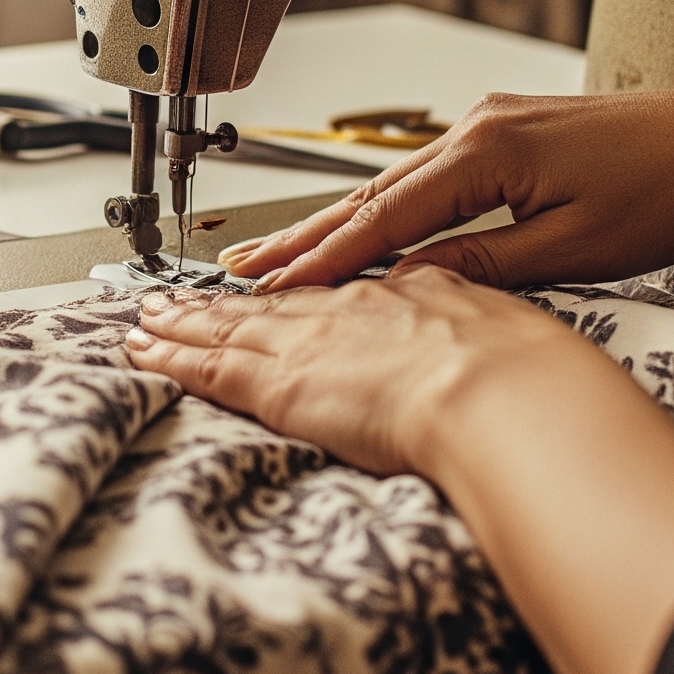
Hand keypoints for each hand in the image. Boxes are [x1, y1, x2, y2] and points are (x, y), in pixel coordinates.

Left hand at [124, 270, 601, 477]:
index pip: (336, 283)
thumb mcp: (506, 316)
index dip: (299, 283)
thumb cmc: (526, 371)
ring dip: (185, 322)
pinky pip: (211, 367)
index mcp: (405, 288)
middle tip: (179, 297)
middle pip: (271, 299)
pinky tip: (146, 350)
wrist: (506, 390)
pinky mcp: (283, 385)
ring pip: (229, 326)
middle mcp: (348, 306)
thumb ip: (468, 307)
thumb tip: (450, 304)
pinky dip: (174, 357)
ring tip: (148, 319)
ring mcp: (311, 342)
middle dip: (223, 299)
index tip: (273, 283)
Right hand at [216, 81, 673, 292]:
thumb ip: (485, 267)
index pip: (384, 217)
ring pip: (396, 187)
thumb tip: (412, 288)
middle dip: (305, 238)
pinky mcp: (508, 134)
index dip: (325, 259)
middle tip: (242, 272)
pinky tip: (361, 236)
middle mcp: (477, 126)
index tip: (275, 290)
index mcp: (487, 151)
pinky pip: (428, 179)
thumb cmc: (670, 190)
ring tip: (282, 260)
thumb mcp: (575, 249)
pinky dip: (386, 212)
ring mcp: (490, 125)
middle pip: (372, 195)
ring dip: (340, 227)